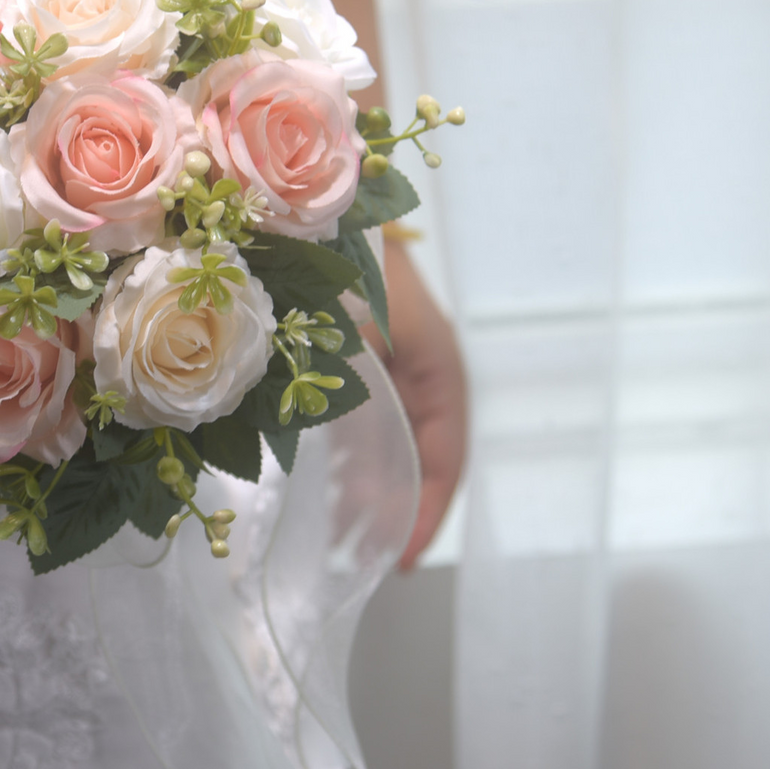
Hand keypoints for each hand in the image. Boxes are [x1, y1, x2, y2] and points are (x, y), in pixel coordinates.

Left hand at [362, 236, 466, 569]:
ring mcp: (396, 367)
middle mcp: (424, 374)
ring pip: (395, 444)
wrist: (339, 205)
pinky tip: (326, 486)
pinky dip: (355, 460)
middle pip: (422, 460)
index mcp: (438, 370)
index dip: (426, 512)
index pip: (444, 458)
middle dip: (400, 512)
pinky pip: (369, 423)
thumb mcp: (355, 322)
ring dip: (377, 491)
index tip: (399, 559)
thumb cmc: (350, 258)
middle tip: (369, 563)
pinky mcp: (365, 360)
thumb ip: (346, 381)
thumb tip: (329, 454)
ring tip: (346, 542)